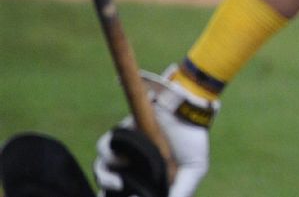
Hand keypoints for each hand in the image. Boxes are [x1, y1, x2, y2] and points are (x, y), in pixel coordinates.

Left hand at [94, 68, 217, 196]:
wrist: (186, 111)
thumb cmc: (192, 141)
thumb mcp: (194, 170)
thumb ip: (183, 191)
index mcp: (150, 179)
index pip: (128, 194)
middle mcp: (134, 167)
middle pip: (109, 187)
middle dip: (106, 193)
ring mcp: (125, 152)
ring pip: (103, 170)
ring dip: (106, 179)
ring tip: (117, 183)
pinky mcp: (120, 136)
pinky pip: (103, 148)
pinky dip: (108, 156)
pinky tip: (122, 160)